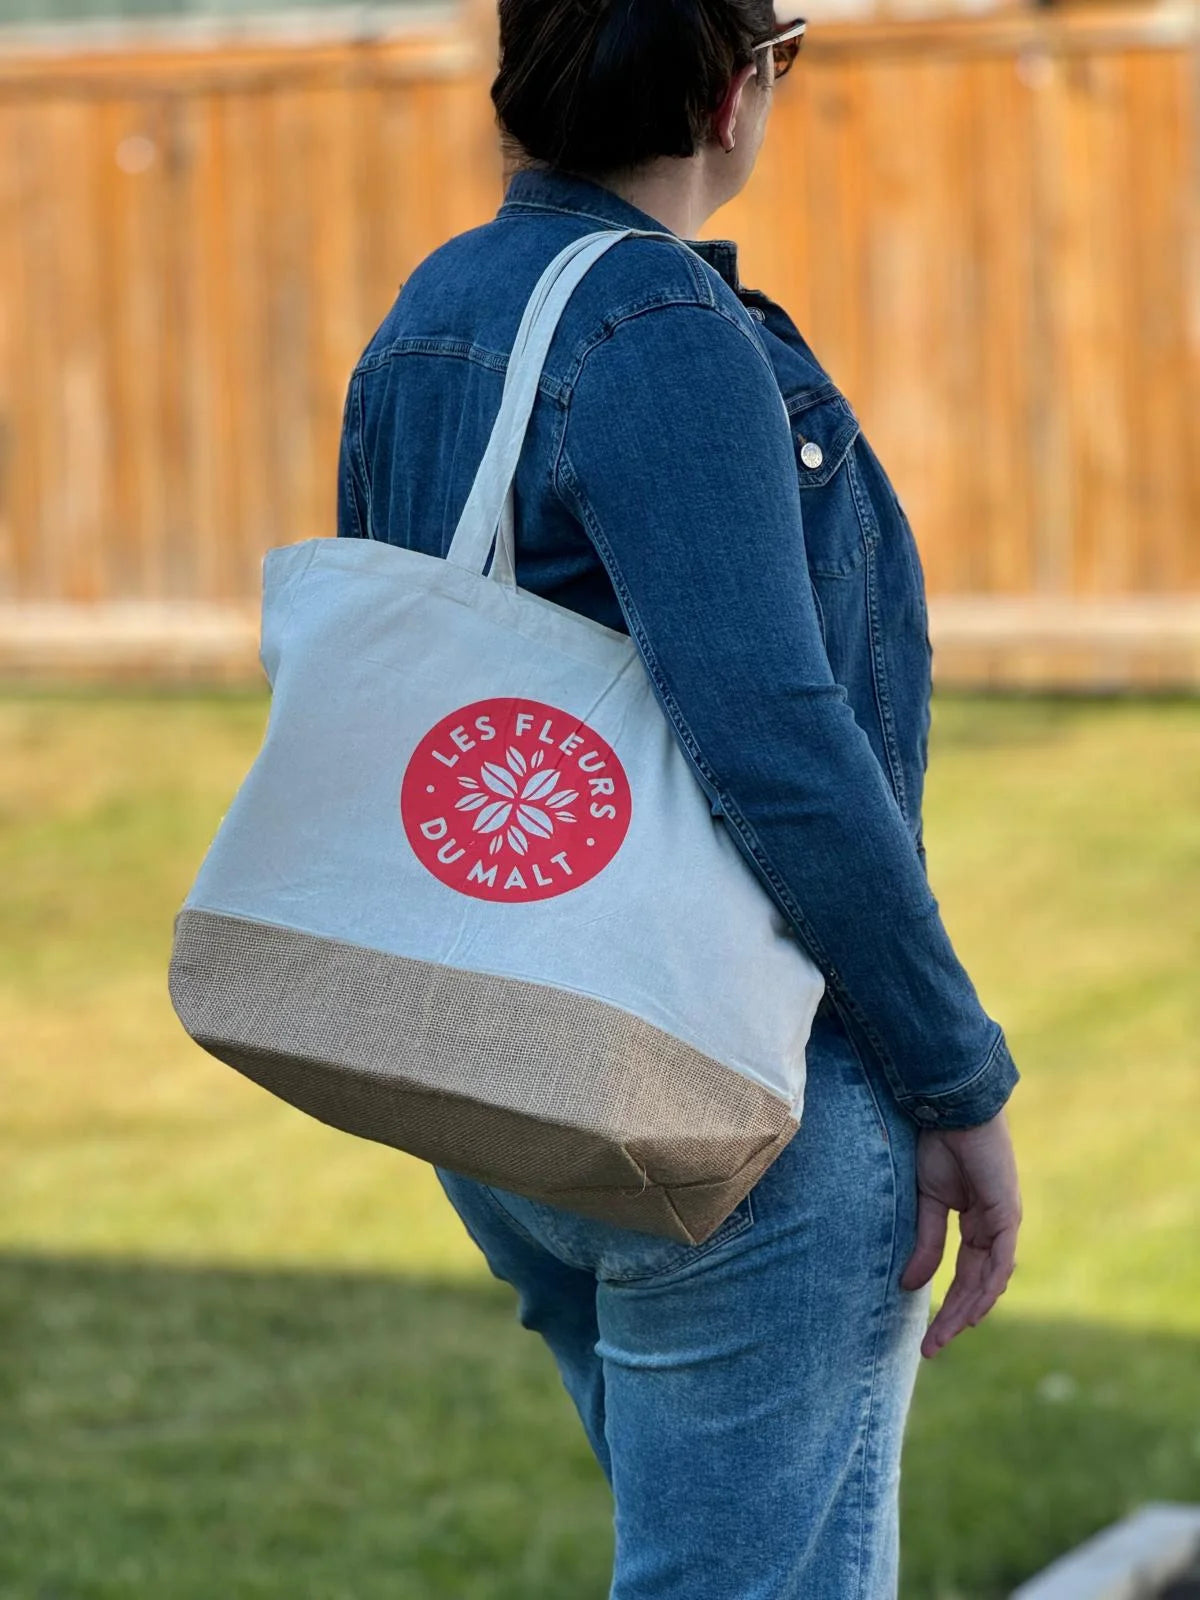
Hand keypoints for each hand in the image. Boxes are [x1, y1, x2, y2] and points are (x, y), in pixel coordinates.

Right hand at [900, 1107, 1020, 1358]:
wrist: (950, 1108)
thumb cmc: (938, 1144)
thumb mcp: (925, 1201)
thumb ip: (925, 1241)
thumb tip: (912, 1285)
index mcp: (976, 1222)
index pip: (964, 1273)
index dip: (947, 1304)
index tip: (928, 1337)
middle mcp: (994, 1227)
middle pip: (978, 1284)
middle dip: (955, 1317)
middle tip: (931, 1348)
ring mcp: (1003, 1222)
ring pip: (991, 1279)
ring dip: (969, 1309)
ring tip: (947, 1335)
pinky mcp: (1006, 1213)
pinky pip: (1000, 1258)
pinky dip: (988, 1285)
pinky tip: (973, 1308)